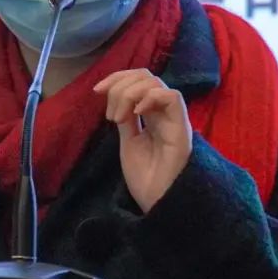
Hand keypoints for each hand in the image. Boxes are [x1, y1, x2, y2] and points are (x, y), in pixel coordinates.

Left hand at [93, 69, 191, 213]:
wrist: (157, 203)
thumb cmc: (146, 178)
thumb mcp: (128, 141)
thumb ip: (125, 119)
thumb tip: (115, 99)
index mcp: (152, 114)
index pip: (138, 80)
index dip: (116, 78)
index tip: (96, 91)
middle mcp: (164, 112)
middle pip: (146, 75)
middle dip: (120, 83)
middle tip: (109, 114)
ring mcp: (174, 119)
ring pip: (155, 82)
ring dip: (129, 94)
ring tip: (118, 119)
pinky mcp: (181, 129)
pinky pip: (172, 97)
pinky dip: (149, 98)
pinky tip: (135, 115)